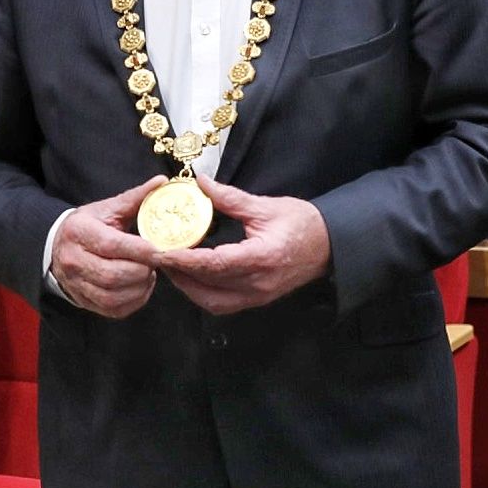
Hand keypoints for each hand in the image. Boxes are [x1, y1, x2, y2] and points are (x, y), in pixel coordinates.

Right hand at [50, 177, 164, 317]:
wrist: (58, 247)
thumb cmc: (89, 225)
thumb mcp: (107, 208)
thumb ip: (135, 197)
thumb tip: (162, 181)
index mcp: (79, 231)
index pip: (111, 245)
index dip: (139, 250)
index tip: (160, 249)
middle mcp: (74, 260)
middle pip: (112, 274)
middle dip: (141, 271)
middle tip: (155, 262)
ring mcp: (76, 283)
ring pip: (112, 296)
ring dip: (139, 288)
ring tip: (148, 273)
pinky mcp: (84, 301)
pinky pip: (113, 309)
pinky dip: (133, 301)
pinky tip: (141, 287)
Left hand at [157, 176, 330, 314]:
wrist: (329, 245)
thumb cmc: (301, 222)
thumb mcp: (265, 206)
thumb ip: (229, 198)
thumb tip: (200, 183)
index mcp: (261, 257)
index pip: (215, 264)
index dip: (185, 260)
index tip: (161, 251)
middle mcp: (257, 283)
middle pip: (208, 286)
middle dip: (179, 274)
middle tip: (157, 255)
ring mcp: (258, 296)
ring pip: (212, 301)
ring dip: (188, 287)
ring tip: (171, 266)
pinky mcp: (257, 300)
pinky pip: (222, 304)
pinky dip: (202, 293)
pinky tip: (191, 277)